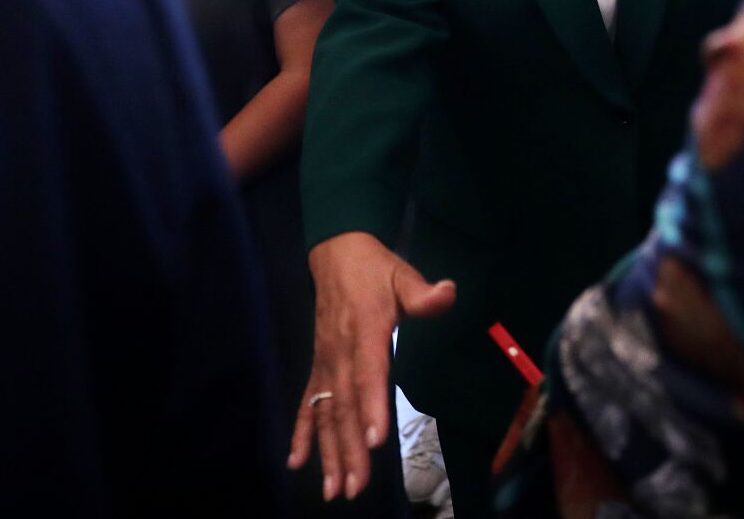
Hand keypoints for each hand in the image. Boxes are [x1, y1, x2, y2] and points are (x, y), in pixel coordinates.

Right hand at [289, 232, 455, 500]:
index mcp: (365, 330)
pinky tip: (296, 462)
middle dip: (349, 448)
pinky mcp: (318, 365)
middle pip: (345, 405)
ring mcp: (326, 361)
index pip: (369, 373)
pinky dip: (300, 432)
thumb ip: (423, 292)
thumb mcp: (402, 273)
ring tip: (333, 490)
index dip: (371, 405)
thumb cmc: (375, 268)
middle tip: (355, 487)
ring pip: (326, 413)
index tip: (375, 439)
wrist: (336, 253)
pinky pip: (307, 402)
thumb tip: (446, 292)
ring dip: (329, 452)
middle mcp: (341, 352)